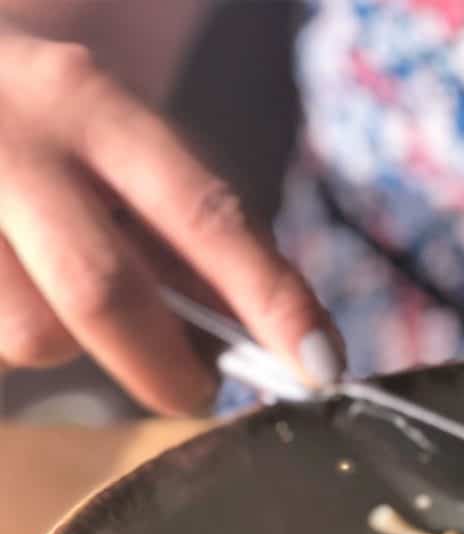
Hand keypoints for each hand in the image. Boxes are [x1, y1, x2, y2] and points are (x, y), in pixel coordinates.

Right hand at [0, 26, 340, 414]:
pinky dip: (8, 334)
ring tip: (46, 291)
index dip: (270, 298)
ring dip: (62, 346)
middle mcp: (11, 140)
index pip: (204, 213)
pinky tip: (5, 286)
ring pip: (29, 335)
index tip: (323, 365)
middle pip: (101, 293)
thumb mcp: (113, 145)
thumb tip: (262, 344)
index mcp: (90, 104)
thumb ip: (182, 237)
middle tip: (196, 392)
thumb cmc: (39, 128)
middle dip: (163, 367)